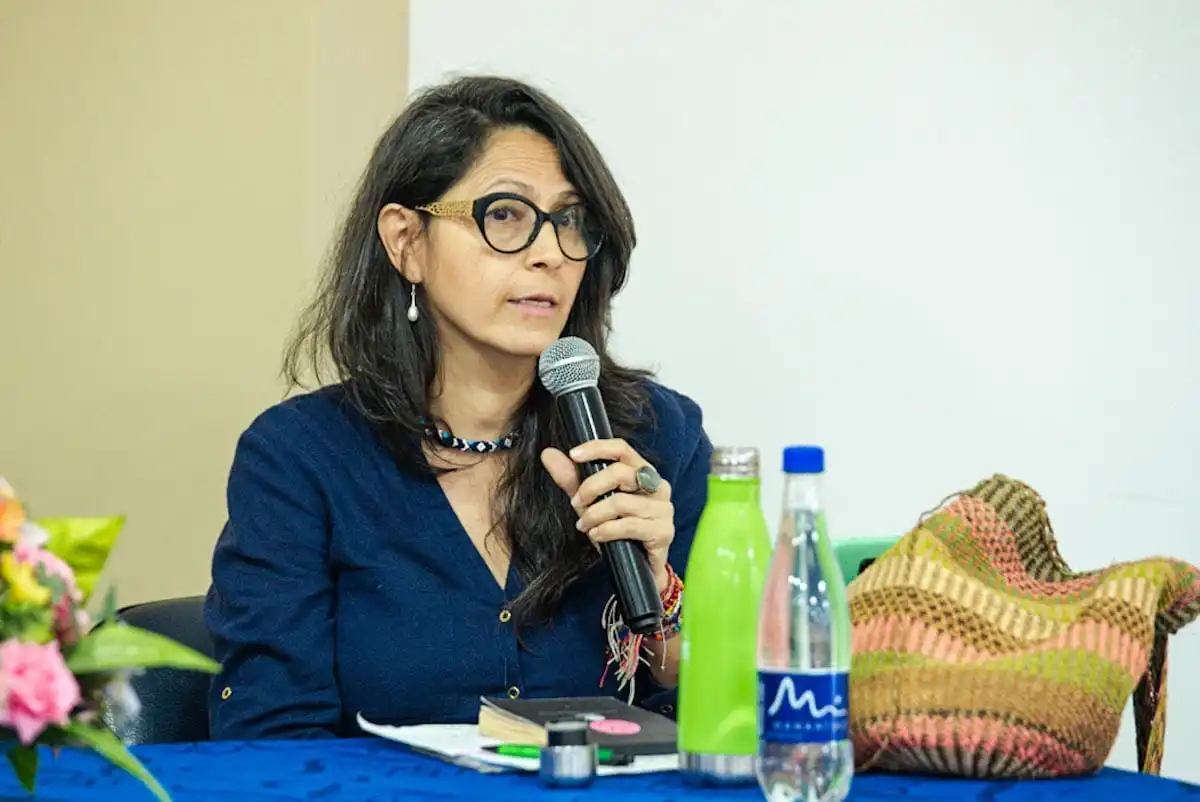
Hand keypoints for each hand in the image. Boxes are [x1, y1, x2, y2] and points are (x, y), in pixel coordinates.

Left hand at [541, 439, 674, 593]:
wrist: (637, 568)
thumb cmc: (617, 529)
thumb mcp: (590, 503)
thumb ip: (572, 479)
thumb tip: (548, 454)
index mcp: (642, 472)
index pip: (622, 449)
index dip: (597, 448)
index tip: (573, 455)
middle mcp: (657, 486)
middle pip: (621, 472)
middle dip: (591, 487)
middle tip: (575, 503)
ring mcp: (663, 509)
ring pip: (621, 502)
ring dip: (594, 515)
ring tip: (584, 525)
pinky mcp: (663, 531)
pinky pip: (629, 525)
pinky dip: (606, 530)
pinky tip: (596, 535)